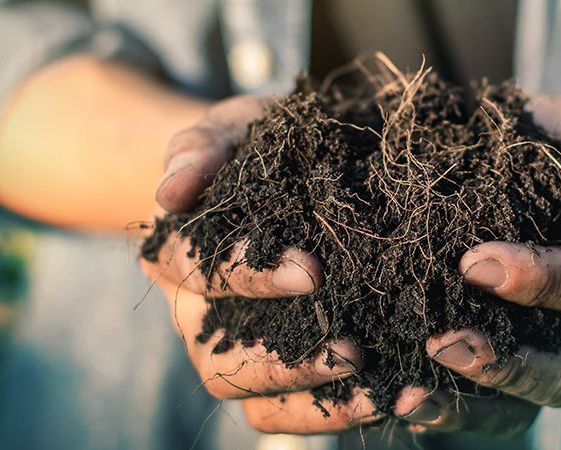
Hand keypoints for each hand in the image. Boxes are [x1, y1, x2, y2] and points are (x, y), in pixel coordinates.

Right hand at [141, 96, 382, 431]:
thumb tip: (170, 192)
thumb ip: (202, 146)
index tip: (313, 270)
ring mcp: (232, 351)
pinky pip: (286, 413)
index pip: (196, 271)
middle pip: (219, 358)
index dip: (248, 276)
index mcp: (178, 255)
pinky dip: (333, 412)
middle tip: (352, 345)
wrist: (281, 175)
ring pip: (252, 397)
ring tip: (380, 387)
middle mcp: (196, 315)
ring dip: (314, 396)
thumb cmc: (255, 150)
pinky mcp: (272, 376)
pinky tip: (390, 396)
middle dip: (285, 357)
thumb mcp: (233, 129)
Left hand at [400, 96, 560, 433]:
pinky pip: (485, 410)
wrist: (522, 156)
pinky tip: (399, 402)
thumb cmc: (549, 142)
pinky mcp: (501, 364)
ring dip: (470, 406)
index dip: (539, 284)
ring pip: (525, 408)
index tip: (473, 262)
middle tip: (442, 342)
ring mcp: (545, 353)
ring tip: (410, 396)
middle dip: (506, 365)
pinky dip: (447, 412)